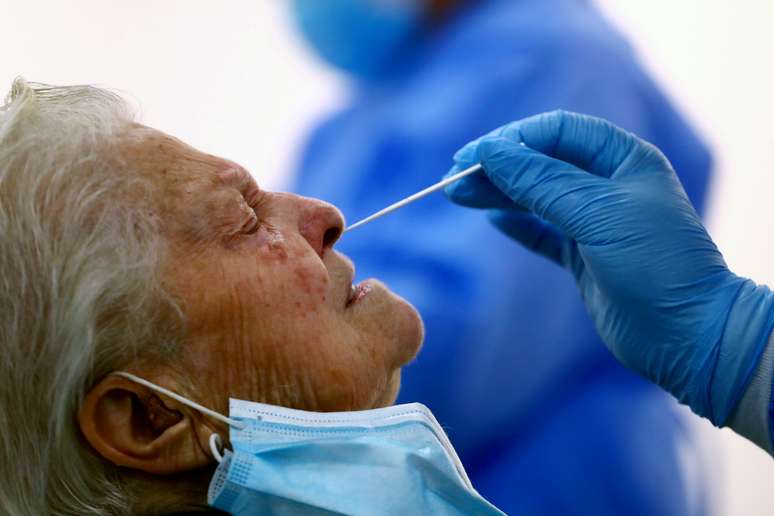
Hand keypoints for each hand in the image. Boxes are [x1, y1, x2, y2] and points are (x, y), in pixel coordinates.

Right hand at [445, 111, 773, 424]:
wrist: (687, 335)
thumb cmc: (655, 265)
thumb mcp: (597, 214)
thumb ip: (542, 181)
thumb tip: (492, 152)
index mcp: (623, 160)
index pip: (557, 132)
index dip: (513, 140)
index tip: (473, 157)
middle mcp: (609, 185)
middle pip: (542, 162)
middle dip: (498, 166)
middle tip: (454, 177)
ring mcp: (595, 222)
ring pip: (537, 196)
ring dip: (499, 193)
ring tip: (458, 195)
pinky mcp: (584, 257)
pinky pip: (542, 232)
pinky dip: (516, 225)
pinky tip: (493, 218)